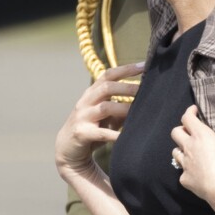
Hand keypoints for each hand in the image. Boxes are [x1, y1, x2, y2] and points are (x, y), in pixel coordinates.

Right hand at [55, 62, 143, 178]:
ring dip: (123, 108)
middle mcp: (86, 101)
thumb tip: (147, 99)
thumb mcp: (108, 114)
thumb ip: (123, 106)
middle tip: (145, 89)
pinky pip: (100, 133)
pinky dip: (114, 134)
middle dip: (127, 87)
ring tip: (139, 111)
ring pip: (104, 107)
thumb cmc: (93, 127)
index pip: (109, 75)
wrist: (68, 149)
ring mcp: (82, 117)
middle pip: (106, 87)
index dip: (126, 69)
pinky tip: (125, 136)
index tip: (144, 65)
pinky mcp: (81, 133)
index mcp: (93, 93)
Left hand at [170, 105, 214, 209]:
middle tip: (190, 129)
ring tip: (189, 150)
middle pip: (175, 133)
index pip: (187, 118)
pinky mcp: (186, 180)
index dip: (189, 112)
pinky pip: (182, 174)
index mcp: (200, 136)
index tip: (194, 110)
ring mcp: (186, 165)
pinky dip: (187, 172)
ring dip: (181, 149)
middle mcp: (189, 148)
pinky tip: (194, 173)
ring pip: (175, 152)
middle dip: (181, 129)